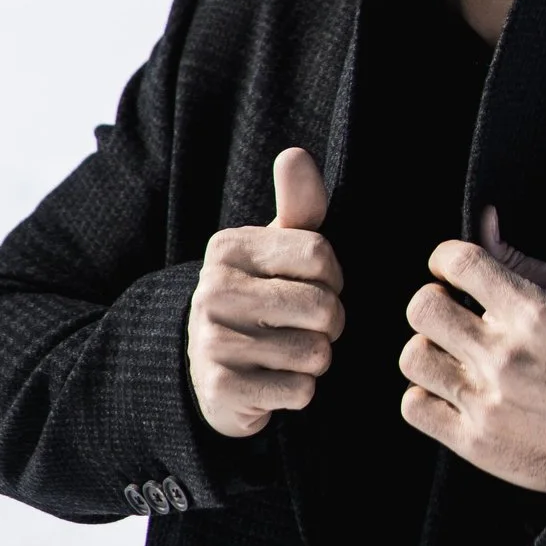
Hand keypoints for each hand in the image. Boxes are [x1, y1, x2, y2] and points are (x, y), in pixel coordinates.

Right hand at [187, 146, 344, 437]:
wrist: (211, 370)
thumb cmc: (260, 297)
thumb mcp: (278, 248)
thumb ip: (298, 204)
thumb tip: (294, 153)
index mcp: (228, 248)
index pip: (320, 254)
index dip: (334, 277)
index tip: (316, 285)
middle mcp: (212, 290)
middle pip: (323, 307)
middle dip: (331, 323)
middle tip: (310, 326)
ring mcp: (212, 341)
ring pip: (315, 353)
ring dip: (317, 360)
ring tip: (290, 352)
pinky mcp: (220, 389)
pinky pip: (299, 392)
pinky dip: (300, 392)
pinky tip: (276, 381)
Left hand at [400, 206, 545, 492]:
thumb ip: (526, 261)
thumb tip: (484, 224)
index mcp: (532, 314)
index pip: (459, 262)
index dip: (447, 258)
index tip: (454, 269)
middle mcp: (504, 357)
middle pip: (423, 308)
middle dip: (434, 300)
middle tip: (453, 310)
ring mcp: (486, 403)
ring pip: (413, 357)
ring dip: (429, 348)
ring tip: (453, 353)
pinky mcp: (475, 442)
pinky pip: (414, 407)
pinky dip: (426, 395)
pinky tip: (451, 389)